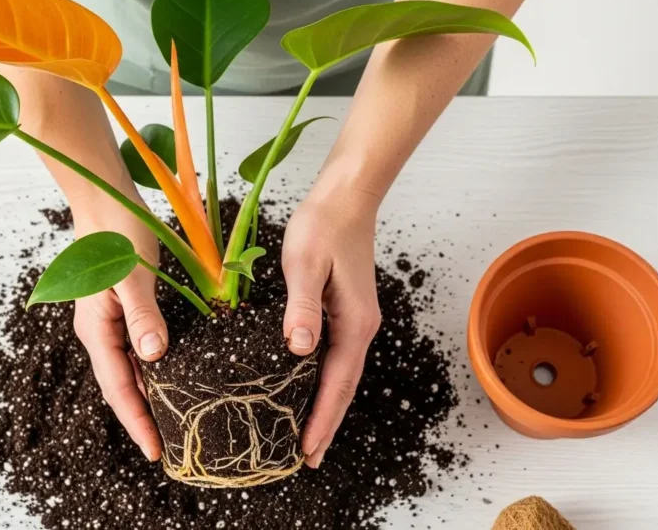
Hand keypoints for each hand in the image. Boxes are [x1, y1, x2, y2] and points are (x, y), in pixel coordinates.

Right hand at [70, 187, 167, 461]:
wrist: (104, 199)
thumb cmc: (117, 230)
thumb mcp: (133, 274)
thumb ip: (143, 315)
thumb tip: (154, 357)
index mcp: (96, 328)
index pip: (118, 387)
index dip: (136, 420)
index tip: (154, 451)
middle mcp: (99, 331)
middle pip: (120, 386)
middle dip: (140, 419)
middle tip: (166, 450)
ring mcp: (108, 322)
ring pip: (127, 371)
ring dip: (146, 399)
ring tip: (169, 425)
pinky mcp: (120, 310)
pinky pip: (134, 352)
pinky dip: (150, 372)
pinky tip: (170, 379)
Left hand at [281, 185, 381, 468]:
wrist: (346, 197)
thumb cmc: (323, 225)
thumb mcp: (305, 263)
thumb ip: (301, 307)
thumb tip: (299, 350)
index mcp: (353, 322)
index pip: (336, 383)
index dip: (322, 419)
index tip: (307, 451)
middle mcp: (359, 327)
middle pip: (342, 387)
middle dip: (326, 424)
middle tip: (306, 460)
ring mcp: (354, 320)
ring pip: (339, 374)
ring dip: (324, 406)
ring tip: (305, 436)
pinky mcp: (344, 310)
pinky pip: (334, 357)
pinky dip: (322, 382)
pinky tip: (305, 389)